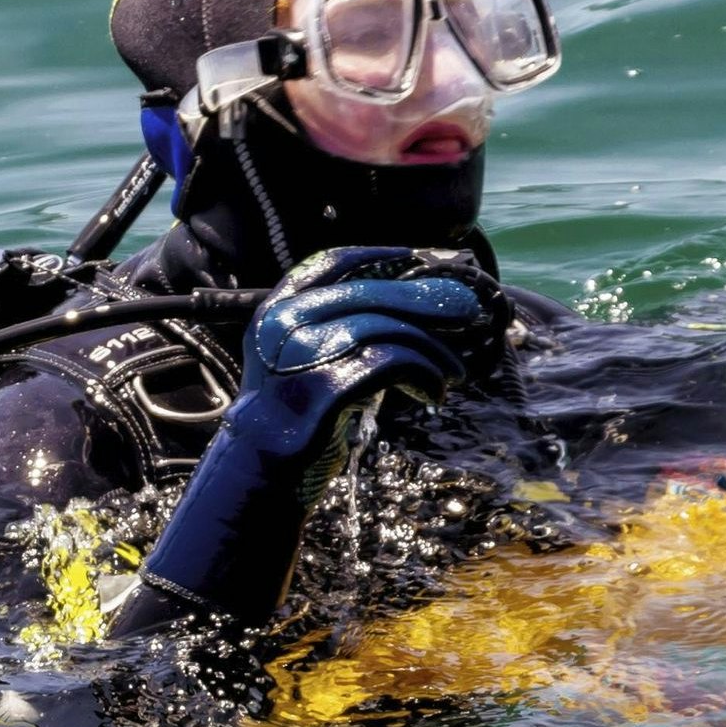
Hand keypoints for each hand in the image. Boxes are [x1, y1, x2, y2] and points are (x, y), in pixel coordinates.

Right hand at [238, 244, 499, 401]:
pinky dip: (425, 376)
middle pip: (371, 293)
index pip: (331, 263)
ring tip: (452, 371)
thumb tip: (403, 305)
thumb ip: (329, 327)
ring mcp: (305, 351)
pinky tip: (434, 393)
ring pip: (389, 329)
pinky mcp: (329, 384)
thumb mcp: (297, 358)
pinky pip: (395, 364)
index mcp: (277, 309)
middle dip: (424, 300)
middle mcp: (286, 322)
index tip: (416, 258)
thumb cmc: (291, 415)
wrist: (260, 469)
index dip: (377, 257)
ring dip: (432, 349)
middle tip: (464, 310)